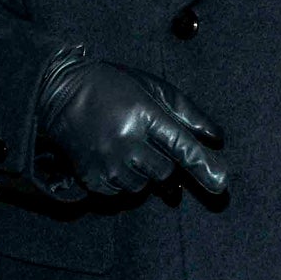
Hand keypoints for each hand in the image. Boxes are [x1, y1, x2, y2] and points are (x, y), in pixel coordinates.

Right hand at [34, 47, 227, 198]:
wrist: (59, 92)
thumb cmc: (114, 86)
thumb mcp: (153, 88)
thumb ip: (187, 113)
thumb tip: (217, 138)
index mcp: (143, 113)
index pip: (181, 146)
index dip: (203, 165)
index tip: (221, 182)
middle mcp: (125, 140)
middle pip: (164, 172)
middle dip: (165, 164)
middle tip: (150, 145)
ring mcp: (106, 161)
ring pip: (143, 186)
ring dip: (144, 174)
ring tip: (128, 148)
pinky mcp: (90, 176)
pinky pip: (120, 193)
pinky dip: (123, 181)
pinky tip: (113, 158)